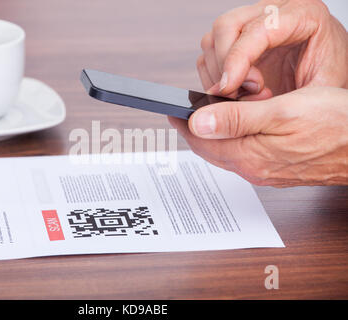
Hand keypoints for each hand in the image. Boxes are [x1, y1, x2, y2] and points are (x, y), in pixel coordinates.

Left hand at [169, 87, 347, 186]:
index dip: (183, 125)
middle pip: (210, 150)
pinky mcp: (275, 170)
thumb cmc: (334, 125)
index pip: (202, 142)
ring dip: (213, 136)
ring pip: (225, 153)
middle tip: (184, 113)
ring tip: (206, 116)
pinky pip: (242, 155)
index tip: (171, 111)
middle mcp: (253, 169)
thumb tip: (198, 123)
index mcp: (249, 156)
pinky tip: (235, 128)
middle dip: (194, 131)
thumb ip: (236, 119)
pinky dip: (231, 140)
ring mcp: (264, 172)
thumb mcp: (282, 113)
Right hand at [198, 0, 347, 98]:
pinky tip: (234, 91)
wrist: (327, 85)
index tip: (230, 89)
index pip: (256, 29)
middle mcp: (272, 12)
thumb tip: (232, 106)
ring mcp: (250, 25)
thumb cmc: (328, 83)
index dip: (237, 59)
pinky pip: (207, 55)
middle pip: (226, 27)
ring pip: (212, 40)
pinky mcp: (235, 41)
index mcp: (302, 14)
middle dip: (224, 65)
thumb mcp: (316, 94)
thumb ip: (278, 100)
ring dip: (217, 74)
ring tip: (242, 95)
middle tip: (240, 93)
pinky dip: (213, 78)